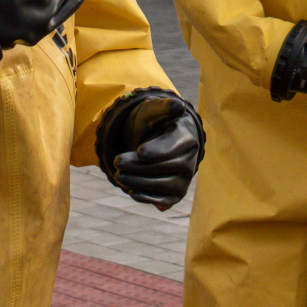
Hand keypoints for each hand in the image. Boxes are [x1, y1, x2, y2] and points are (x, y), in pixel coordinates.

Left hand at [96, 88, 204, 210]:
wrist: (155, 138)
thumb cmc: (155, 122)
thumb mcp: (153, 110)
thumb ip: (163, 107)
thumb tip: (178, 106)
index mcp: (187, 138)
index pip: (174, 146)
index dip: (158, 150)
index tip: (139, 152)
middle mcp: (190, 161)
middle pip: (167, 167)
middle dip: (140, 166)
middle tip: (117, 161)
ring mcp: (185, 179)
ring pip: (165, 186)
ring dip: (140, 182)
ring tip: (119, 175)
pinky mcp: (176, 194)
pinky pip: (165, 200)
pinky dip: (148, 198)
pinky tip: (132, 191)